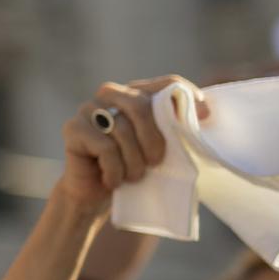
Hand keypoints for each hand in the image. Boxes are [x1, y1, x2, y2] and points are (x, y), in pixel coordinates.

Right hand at [57, 76, 206, 216]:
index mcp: (136, 94)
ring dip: (134, 162)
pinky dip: (114, 170)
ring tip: (134, 178)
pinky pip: (104, 147)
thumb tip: (205, 116)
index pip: (167, 83)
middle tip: (157, 162)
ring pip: (121, 130)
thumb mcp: (159, 149)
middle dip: (153, 138)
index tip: (205, 116)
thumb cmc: (132, 169)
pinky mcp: (73, 128)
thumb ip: (175, 130)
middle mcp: (111, 94)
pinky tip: (113, 181)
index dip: (186, 96)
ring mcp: (88, 109)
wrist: (95, 196)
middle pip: (140, 105)